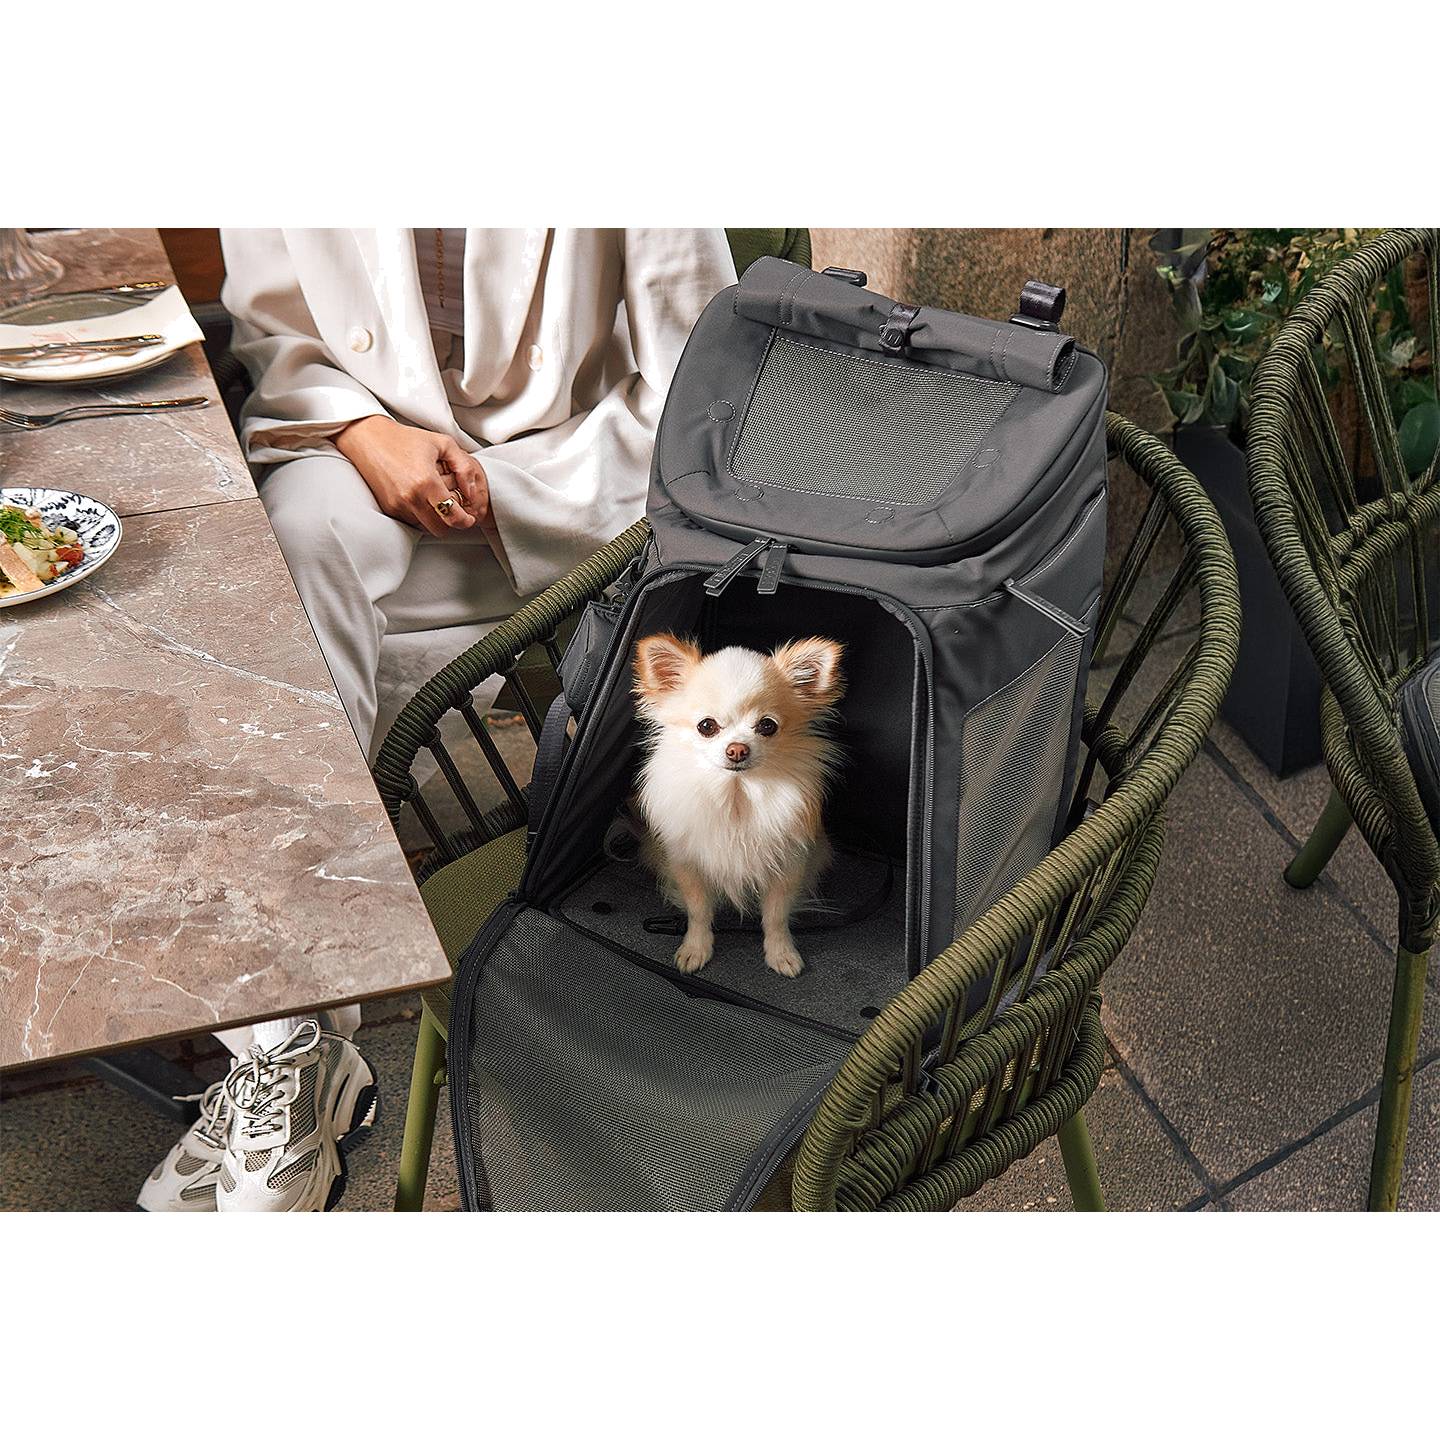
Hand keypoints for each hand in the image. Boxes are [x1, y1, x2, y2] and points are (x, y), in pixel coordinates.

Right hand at [334, 415, 489, 537]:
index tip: (469, 519)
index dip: (465, 521)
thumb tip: (471, 491)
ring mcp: (397, 505)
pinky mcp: (388, 508)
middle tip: (453, 509)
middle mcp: (410, 498)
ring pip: (425, 527)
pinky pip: (411, 520)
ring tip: (434, 497)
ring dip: (434, 518)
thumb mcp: (442, 443)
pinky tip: (420, 496)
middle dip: (450, 523)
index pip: (452, 516)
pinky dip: (420, 514)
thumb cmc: (405, 438)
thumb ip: (463, 467)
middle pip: (440, 529)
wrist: (369, 438)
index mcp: (426, 482)